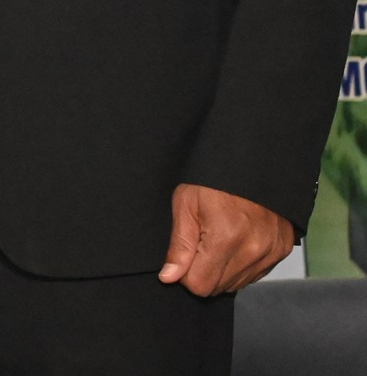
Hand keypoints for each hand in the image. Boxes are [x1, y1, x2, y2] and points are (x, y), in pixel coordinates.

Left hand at [158, 183, 292, 295]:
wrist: (252, 162)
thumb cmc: (214, 180)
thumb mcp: (186, 204)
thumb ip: (179, 245)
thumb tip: (169, 277)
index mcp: (225, 238)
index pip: (200, 285)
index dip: (185, 273)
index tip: (184, 255)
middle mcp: (253, 250)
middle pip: (219, 288)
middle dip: (203, 272)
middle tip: (200, 244)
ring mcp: (271, 252)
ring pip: (237, 283)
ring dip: (223, 270)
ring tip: (218, 240)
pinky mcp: (281, 250)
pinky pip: (255, 274)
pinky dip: (241, 265)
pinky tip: (235, 242)